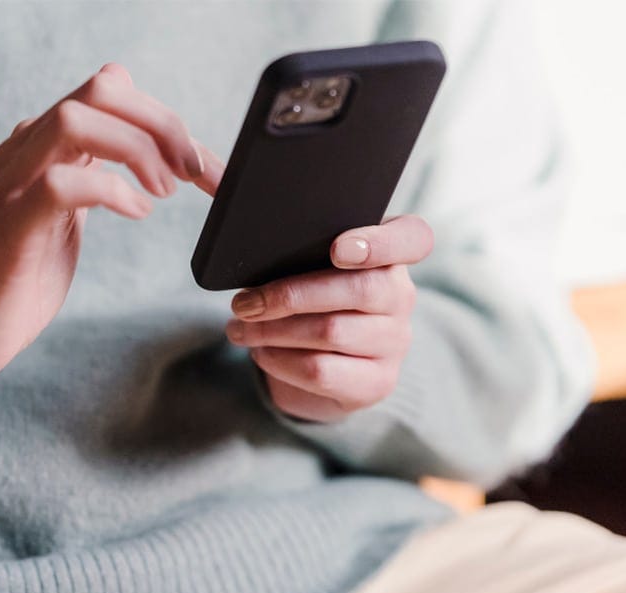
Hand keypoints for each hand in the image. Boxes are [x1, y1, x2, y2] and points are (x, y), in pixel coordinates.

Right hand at [0, 63, 225, 395]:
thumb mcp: (67, 213)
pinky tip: (136, 212)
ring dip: (137, 149)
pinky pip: (60, 183)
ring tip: (163, 192)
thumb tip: (150, 147)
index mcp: (43, 144)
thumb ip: (95, 172)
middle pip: (100, 90)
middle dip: (162, 124)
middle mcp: (25, 150)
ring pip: (76, 120)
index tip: (204, 165)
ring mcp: (13, 184)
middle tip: (194, 173)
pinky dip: (110, 190)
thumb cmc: (19, 276)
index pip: (111, 90)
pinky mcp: (10, 226)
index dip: (166, 118)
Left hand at [225, 216, 433, 421]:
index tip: (339, 249)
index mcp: (390, 253)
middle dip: (288, 294)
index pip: (414, 238)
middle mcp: (402, 296)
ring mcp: (394, 342)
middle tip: (242, 302)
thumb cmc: (306, 296)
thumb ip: (271, 220)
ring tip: (238, 326)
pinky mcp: (376, 382)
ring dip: (272, 330)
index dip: (380, 243)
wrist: (323, 366)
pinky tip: (260, 351)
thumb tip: (211, 177)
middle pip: (357, 289)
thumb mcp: (299, 258)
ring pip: (331, 332)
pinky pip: (322, 370)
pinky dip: (280, 360)